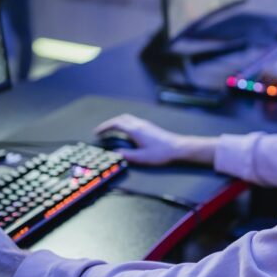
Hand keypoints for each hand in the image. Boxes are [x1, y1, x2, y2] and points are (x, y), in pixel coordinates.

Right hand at [95, 114, 217, 165]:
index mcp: (135, 130)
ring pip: (128, 118)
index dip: (104, 127)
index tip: (98, 132)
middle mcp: (140, 124)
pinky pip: (133, 121)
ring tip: (112, 130)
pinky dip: (125, 123)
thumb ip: (127, 155)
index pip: (116, 124)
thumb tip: (115, 153)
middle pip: (121, 118)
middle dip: (109, 123)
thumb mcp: (142, 158)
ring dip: (117, 122)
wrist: (178, 147)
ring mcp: (145, 124)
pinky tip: (126, 132)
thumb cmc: (162, 152)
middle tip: (102, 130)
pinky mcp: (150, 127)